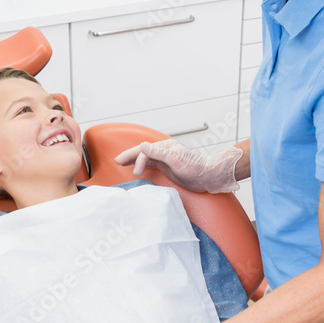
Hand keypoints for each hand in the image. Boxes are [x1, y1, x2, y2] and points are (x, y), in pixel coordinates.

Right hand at [114, 139, 242, 193]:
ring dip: (134, 160)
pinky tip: (136, 168)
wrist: (207, 177)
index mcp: (165, 146)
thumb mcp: (175, 159)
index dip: (138, 159)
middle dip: (129, 156)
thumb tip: (142, 145)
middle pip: (142, 152)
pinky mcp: (167, 168)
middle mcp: (164, 151)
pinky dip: (142, 166)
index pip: (146, 151)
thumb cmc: (195, 167)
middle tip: (116, 160)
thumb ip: (158, 152)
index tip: (135, 172)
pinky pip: (151, 165)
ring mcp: (165, 159)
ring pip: (145, 158)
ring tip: (122, 163)